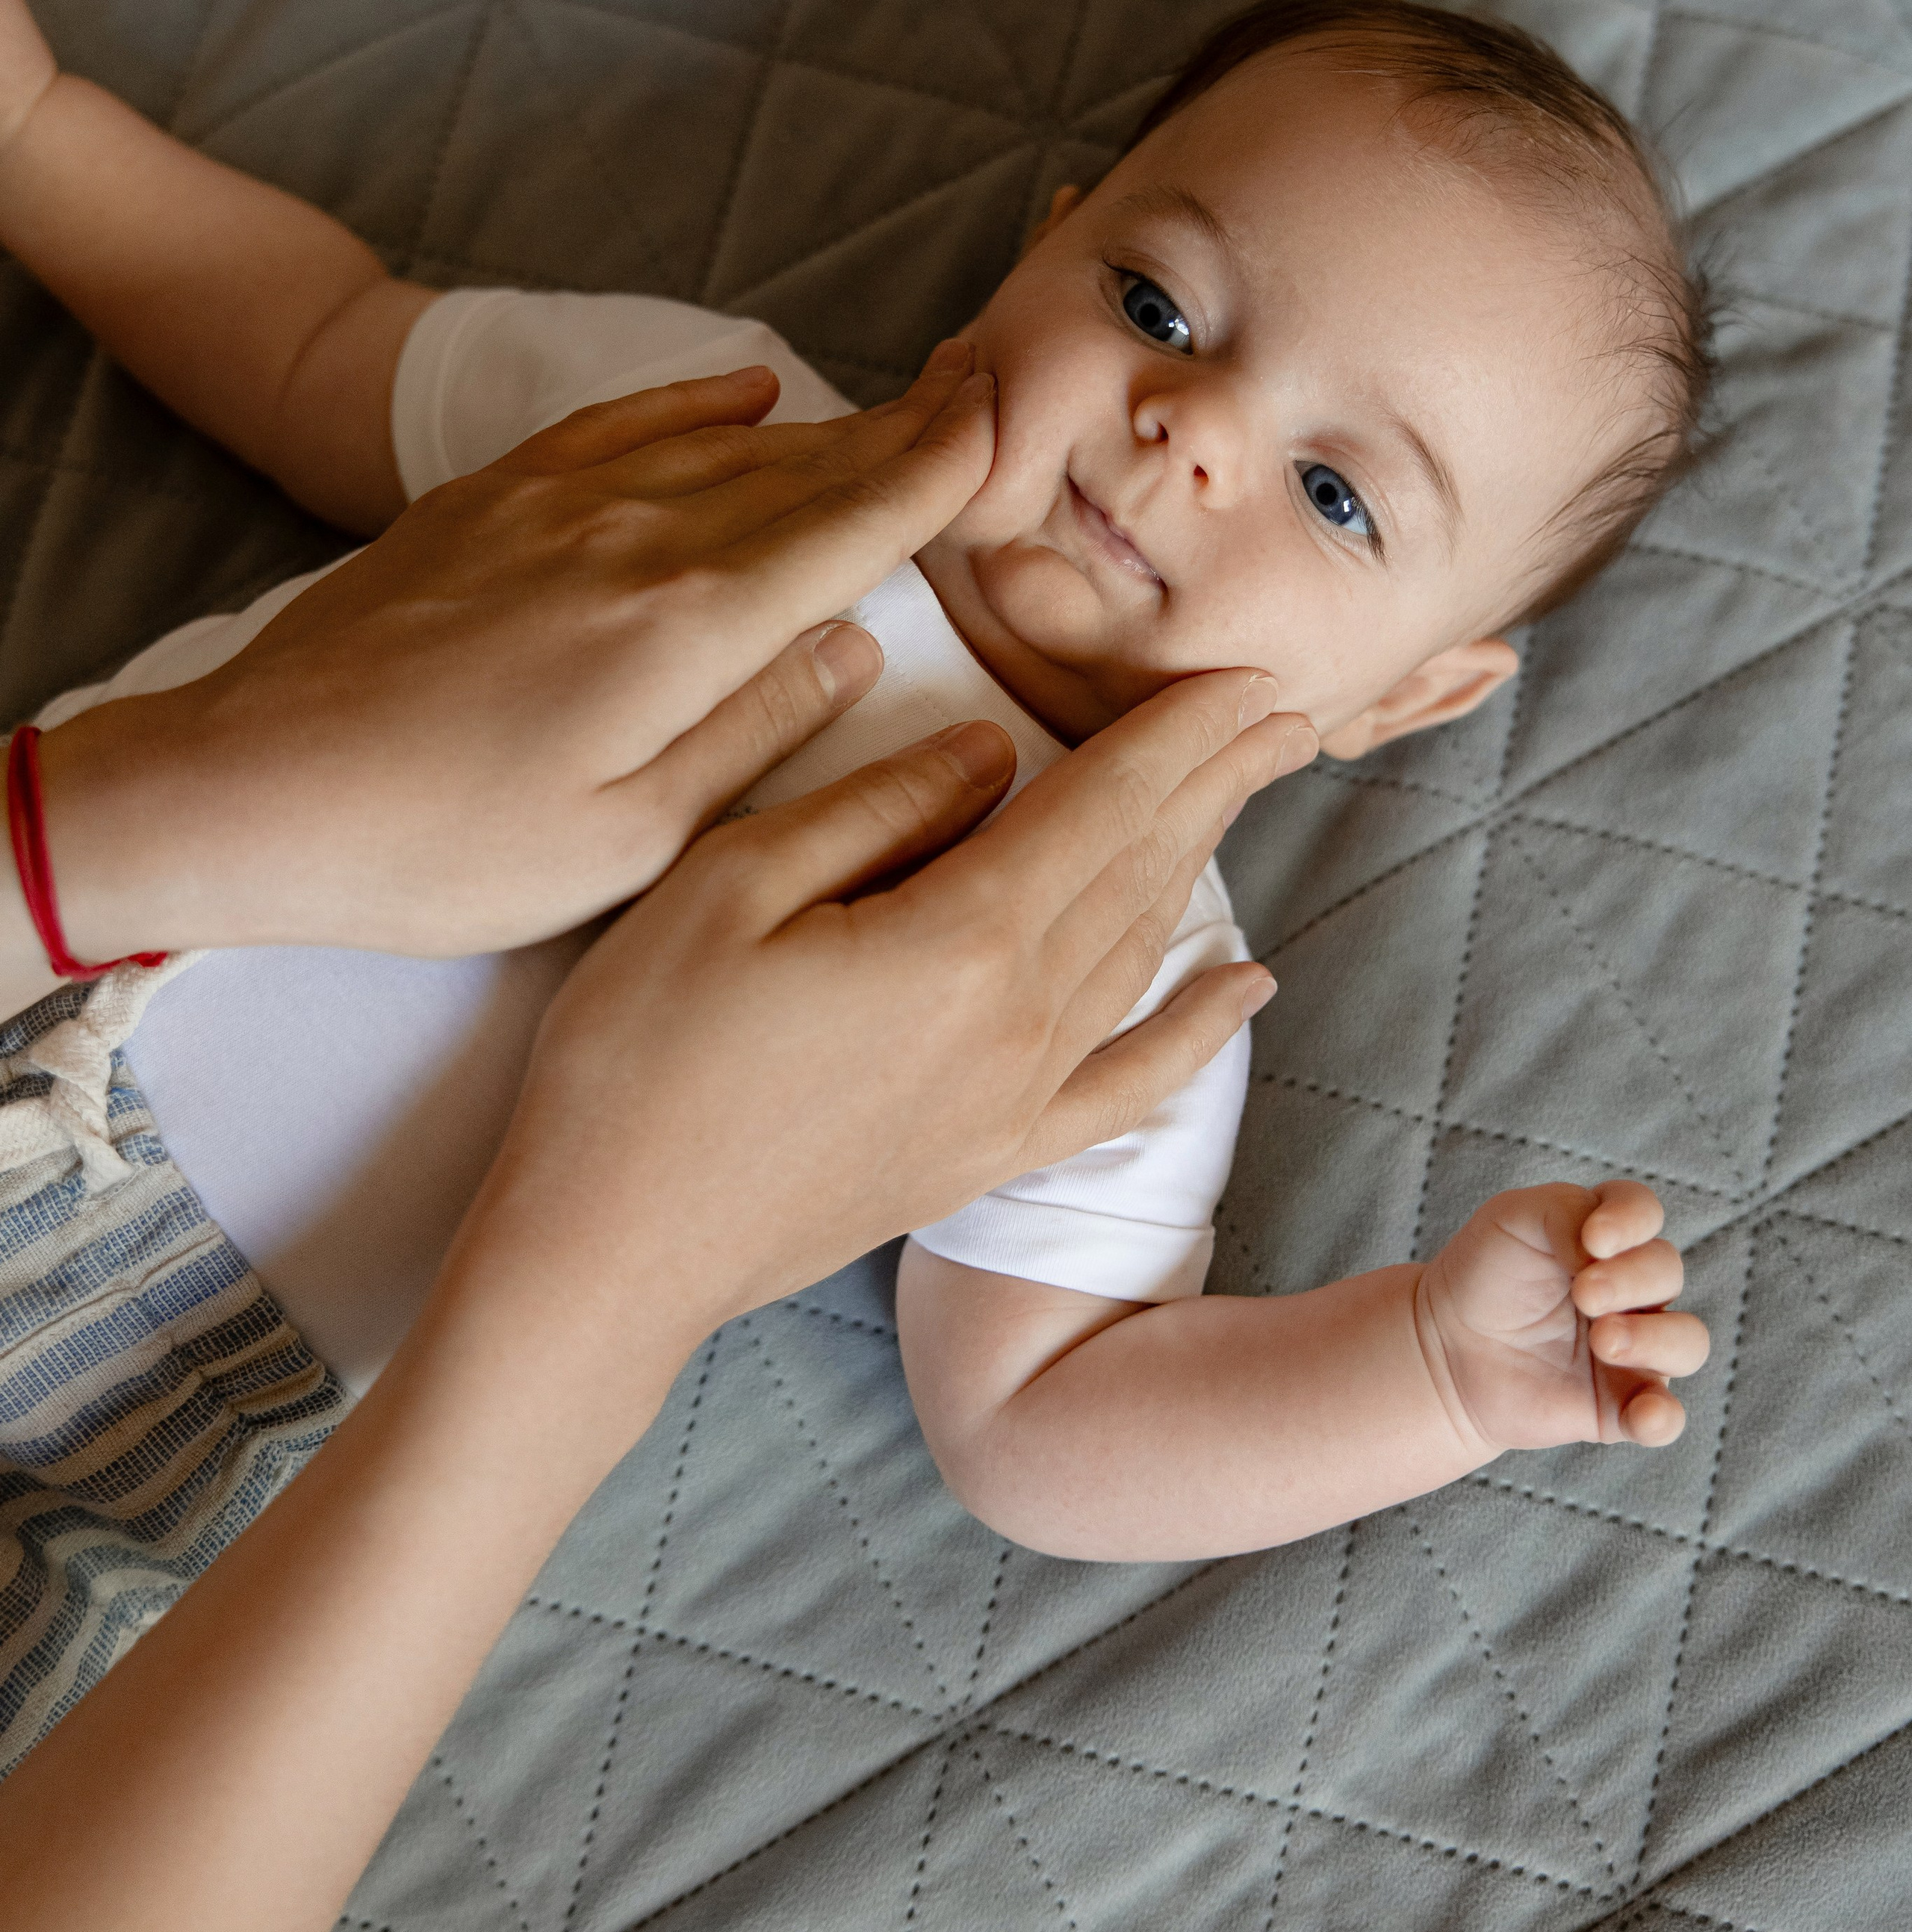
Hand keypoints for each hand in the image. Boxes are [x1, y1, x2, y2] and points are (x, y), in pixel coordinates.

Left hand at [36, 346, 1000, 960]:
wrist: (250, 786)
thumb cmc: (442, 847)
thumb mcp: (629, 838)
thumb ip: (755, 730)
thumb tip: (852, 643)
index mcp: (688, 626)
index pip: (851, 526)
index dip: (938, 471)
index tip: (1005, 422)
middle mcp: (636, 537)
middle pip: (804, 472)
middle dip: (903, 433)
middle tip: (983, 392)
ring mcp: (555, 504)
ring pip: (725, 446)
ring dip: (821, 425)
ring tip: (896, 405)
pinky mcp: (488, 501)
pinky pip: (622, 425)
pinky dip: (695, 404)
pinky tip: (746, 392)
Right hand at [445, 666, 1318, 1410]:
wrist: (608, 1253)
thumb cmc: (641, 1056)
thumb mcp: (731, 883)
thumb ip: (880, 806)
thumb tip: (992, 752)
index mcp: (959, 940)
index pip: (1101, 804)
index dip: (1178, 734)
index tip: (1247, 678)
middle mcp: (1017, 1024)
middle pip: (1140, 870)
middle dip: (1216, 780)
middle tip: (1284, 711)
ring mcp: (1012, 1100)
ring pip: (1138, 954)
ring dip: (1202, 862)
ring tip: (1252, 789)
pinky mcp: (987, 1155)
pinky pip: (1124, 1082)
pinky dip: (1194, 1032)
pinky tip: (1246, 988)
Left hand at [1415, 1181, 1709, 1454]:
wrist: (1448, 1346)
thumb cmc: (1488, 1273)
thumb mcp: (1514, 1219)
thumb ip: (1566, 1212)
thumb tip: (1605, 1248)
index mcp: (1608, 1235)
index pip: (1644, 1212)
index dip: (1632, 1220)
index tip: (1593, 1240)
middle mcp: (1633, 1289)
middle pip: (1667, 1272)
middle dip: (1630, 1279)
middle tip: (1583, 1295)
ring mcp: (1634, 1348)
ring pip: (1687, 1342)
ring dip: (1653, 1339)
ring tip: (1602, 1341)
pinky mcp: (1620, 1403)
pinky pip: (1666, 1418)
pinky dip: (1662, 1417)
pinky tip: (1642, 1414)